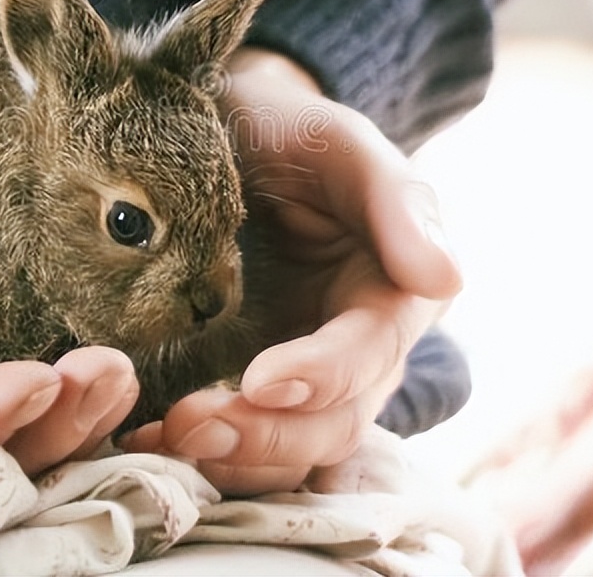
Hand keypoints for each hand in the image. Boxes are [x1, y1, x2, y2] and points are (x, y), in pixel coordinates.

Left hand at [123, 48, 459, 494]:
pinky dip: (201, 454)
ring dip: (233, 458)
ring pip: (288, 451)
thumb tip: (446, 277)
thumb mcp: (339, 142)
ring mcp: (302, 379)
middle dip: (267, 434)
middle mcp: (356, 353)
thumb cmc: (289, 133)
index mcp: (393, 296)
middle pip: (332, 424)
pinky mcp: (249, 391)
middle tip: (191, 424)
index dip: (322, 375)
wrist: (228, 139)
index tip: (260, 380)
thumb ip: (395, 200)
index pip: (370, 354)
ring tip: (164, 437)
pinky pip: (240, 442)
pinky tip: (146, 440)